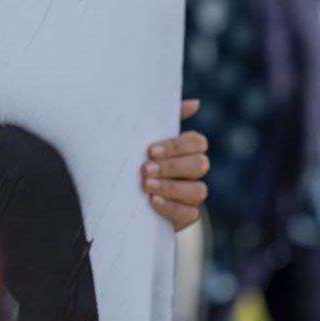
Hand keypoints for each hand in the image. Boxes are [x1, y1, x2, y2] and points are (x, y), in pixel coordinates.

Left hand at [143, 100, 209, 229]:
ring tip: (146, 186)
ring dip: (171, 187)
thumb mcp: (142, 139)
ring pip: (198, 190)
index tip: (151, 150)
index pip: (196, 142)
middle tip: (145, 168)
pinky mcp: (185, 217)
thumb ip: (164, 118)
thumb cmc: (134, 161)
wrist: (120, 198)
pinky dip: (172, 207)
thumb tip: (196, 103)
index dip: (176, 146)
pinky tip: (153, 202)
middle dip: (172, 167)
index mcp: (186, 150)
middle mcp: (193, 172)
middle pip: (200, 165)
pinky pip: (190, 214)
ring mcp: (192, 195)